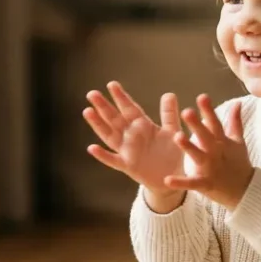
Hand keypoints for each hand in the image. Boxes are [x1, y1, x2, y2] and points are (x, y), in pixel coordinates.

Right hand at [84, 82, 185, 202]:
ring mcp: (127, 151)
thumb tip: (169, 94)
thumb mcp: (172, 131)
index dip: (121, 97)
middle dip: (104, 106)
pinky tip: (92, 148)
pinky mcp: (128, 166)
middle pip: (115, 119)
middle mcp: (131, 136)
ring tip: (87, 112)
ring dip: (98, 124)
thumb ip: (169, 114)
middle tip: (92, 94)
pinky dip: (102, 155)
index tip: (112, 84)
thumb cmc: (172, 153)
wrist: (173, 177)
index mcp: (142, 125)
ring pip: (110, 135)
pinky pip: (113, 160)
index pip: (129, 108)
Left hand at [165, 95, 253, 208]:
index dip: (209, 110)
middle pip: (206, 136)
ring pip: (198, 156)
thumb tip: (237, 102)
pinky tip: (167, 180)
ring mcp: (211, 168)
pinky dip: (180, 182)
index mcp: (222, 141)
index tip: (202, 97)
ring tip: (176, 136)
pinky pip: (191, 183)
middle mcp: (216, 152)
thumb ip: (235, 121)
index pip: (215, 123)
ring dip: (188, 147)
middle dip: (196, 124)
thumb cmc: (238, 163)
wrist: (245, 191)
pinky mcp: (205, 184)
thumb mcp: (238, 141)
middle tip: (186, 111)